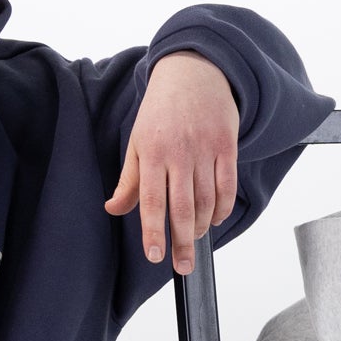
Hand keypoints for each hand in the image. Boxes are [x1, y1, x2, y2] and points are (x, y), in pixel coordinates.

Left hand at [106, 50, 239, 275]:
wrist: (194, 73)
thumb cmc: (162, 110)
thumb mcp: (137, 141)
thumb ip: (129, 180)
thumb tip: (113, 209)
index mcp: (152, 152)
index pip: (151, 200)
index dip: (154, 230)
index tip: (155, 256)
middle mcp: (180, 152)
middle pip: (182, 207)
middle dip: (182, 242)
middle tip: (182, 267)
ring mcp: (206, 150)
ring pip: (207, 201)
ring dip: (201, 226)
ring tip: (193, 239)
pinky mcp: (227, 147)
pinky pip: (228, 186)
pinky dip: (223, 209)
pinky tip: (215, 219)